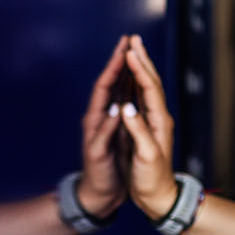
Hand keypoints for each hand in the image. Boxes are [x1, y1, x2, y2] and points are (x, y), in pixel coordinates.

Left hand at [78, 35, 131, 216]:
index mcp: (95, 120)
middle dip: (119, 60)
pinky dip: (132, 87)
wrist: (98, 195)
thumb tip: (117, 109)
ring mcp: (109, 121)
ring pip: (119, 89)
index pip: (104, 87)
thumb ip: (105, 132)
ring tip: (135, 52)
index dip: (113, 67)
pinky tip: (139, 80)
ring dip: (126, 70)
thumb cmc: (98, 177)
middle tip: (129, 39)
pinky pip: (126, 101)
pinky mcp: (117, 129)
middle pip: (111, 82)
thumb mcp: (99, 155)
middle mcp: (101, 116)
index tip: (123, 49)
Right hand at [116, 33, 181, 218]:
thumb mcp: (145, 156)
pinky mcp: (145, 129)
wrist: (159, 198)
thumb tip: (126, 107)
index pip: (149, 88)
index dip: (139, 69)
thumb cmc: (152, 180)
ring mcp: (152, 123)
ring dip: (139, 67)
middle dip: (141, 59)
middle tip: (133, 38)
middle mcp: (157, 118)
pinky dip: (134, 83)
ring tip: (131, 50)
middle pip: (150, 82)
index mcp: (158, 122)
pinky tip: (129, 78)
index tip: (130, 51)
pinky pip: (140, 98)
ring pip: (146, 87)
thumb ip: (137, 130)